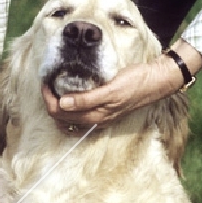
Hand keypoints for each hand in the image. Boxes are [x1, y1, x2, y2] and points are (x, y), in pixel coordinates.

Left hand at [41, 39, 201, 131]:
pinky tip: (68, 96)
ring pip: (68, 118)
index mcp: (95, 116)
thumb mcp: (111, 89)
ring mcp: (99, 118)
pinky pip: (78, 115)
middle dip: (50, 101)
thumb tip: (62, 104)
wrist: (155, 81)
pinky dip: (68, 107)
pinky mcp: (103, 111)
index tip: (46, 81)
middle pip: (60, 117)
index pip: (59, 113)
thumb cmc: (135, 82)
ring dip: (57, 105)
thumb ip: (86, 99)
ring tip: (54, 88)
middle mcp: (95, 120)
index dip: (48, 99)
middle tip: (47, 82)